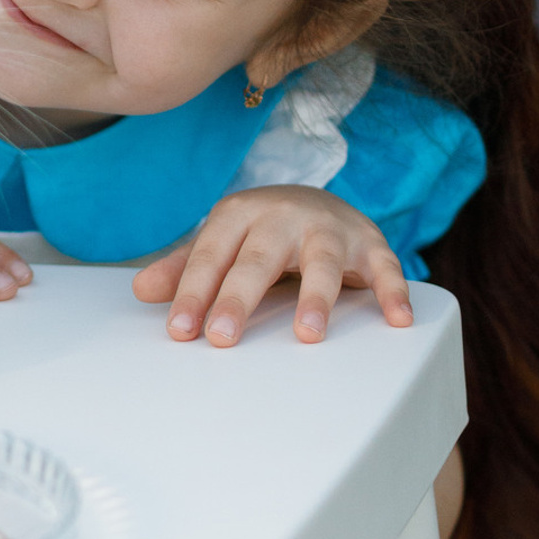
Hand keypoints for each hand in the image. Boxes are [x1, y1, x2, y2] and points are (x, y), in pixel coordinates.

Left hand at [132, 186, 412, 345]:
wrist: (317, 200)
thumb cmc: (259, 233)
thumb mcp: (220, 243)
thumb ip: (184, 268)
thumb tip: (141, 290)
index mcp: (239, 215)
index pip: (211, 256)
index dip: (193, 293)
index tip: (180, 330)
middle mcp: (283, 216)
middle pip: (259, 260)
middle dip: (239, 299)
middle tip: (222, 338)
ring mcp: (329, 229)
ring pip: (322, 261)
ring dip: (316, 297)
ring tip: (307, 334)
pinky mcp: (369, 243)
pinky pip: (384, 267)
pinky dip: (392, 291)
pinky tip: (397, 319)